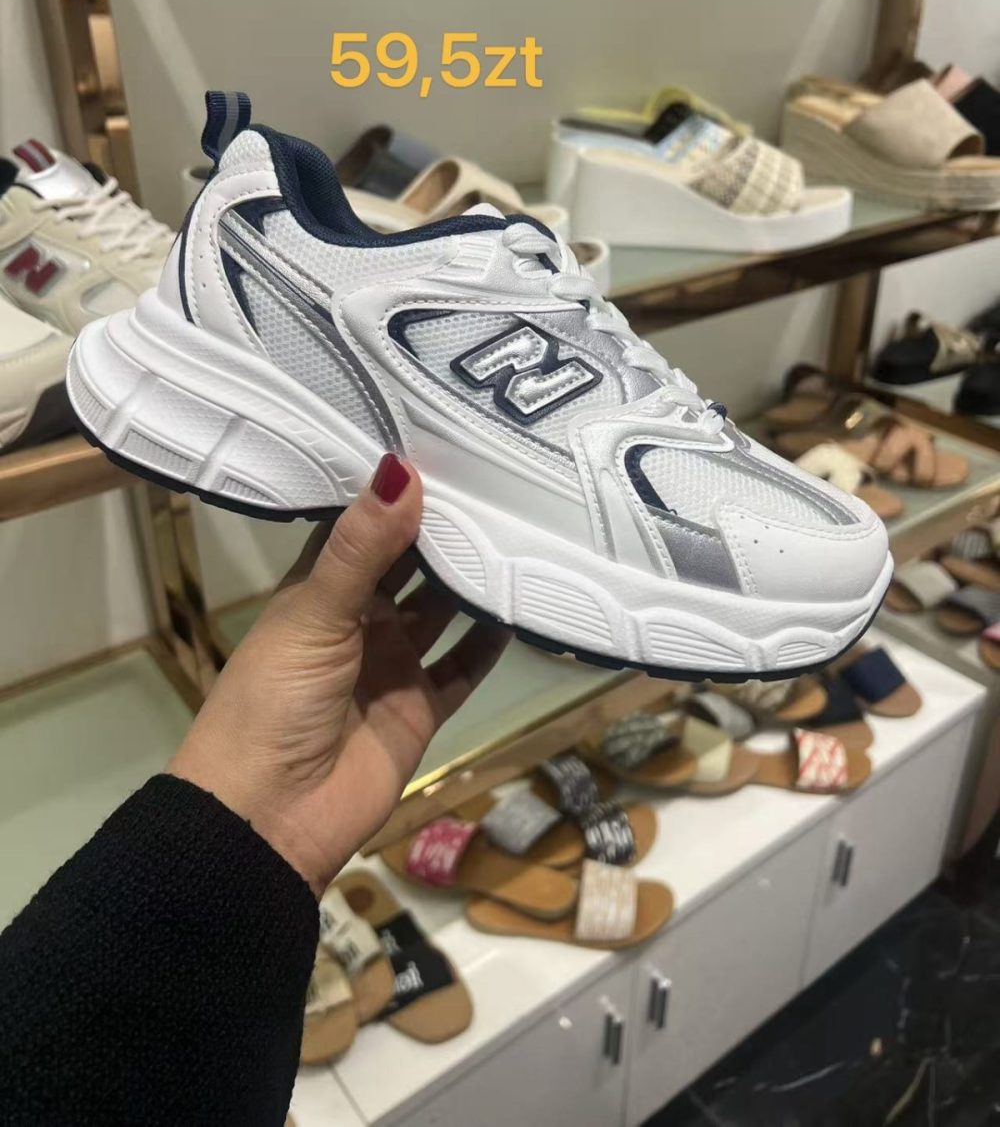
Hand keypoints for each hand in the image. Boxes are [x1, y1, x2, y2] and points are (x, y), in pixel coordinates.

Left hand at [168, 454, 510, 895]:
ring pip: (441, 610)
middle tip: (503, 477)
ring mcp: (390, 663)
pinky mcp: (420, 707)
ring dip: (472, 579)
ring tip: (524, 529)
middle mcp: (355, 620)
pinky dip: (490, 642)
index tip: (445, 441)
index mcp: (315, 590)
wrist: (267, 818)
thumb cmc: (273, 701)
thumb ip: (363, 548)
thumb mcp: (313, 615)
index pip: (361, 527)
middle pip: (409, 565)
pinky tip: (524, 604)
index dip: (395, 492)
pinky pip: (463, 666)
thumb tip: (403, 465)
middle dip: (446, 530)